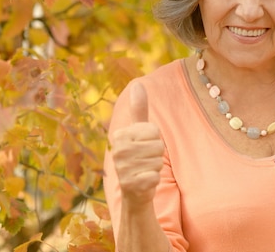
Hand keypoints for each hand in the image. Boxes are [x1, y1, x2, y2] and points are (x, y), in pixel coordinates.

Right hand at [111, 82, 163, 205]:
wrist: (133, 191)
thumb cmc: (138, 157)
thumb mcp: (138, 132)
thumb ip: (138, 109)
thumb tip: (138, 83)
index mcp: (119, 135)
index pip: (153, 131)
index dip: (155, 140)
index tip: (144, 146)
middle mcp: (117, 151)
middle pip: (157, 146)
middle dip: (156, 154)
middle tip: (145, 161)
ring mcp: (122, 169)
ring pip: (158, 161)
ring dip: (155, 168)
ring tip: (144, 171)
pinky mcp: (130, 185)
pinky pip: (155, 176)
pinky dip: (154, 180)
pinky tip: (143, 182)